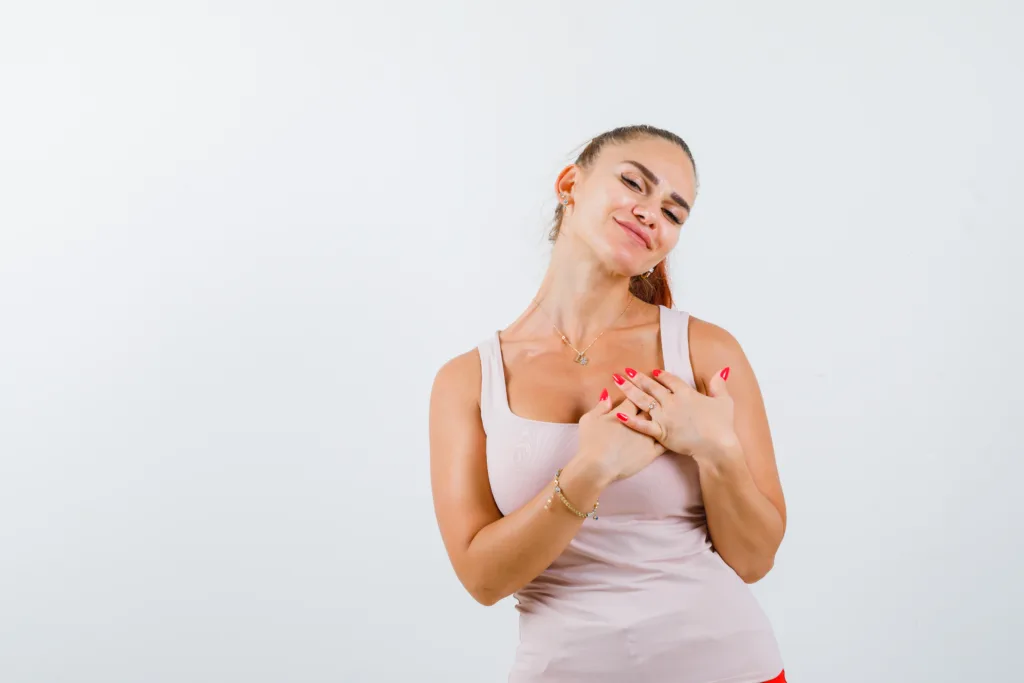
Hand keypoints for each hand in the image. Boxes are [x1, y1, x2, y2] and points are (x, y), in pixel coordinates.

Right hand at [575, 387, 666, 482]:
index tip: (640, 385)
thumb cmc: (591, 442)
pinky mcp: (652, 452)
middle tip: (660, 392)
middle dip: (655, 398)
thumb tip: (607, 394)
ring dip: (666, 415)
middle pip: (651, 406)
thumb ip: (601, 406)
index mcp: (624, 412)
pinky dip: (670, 436)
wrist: (598, 466)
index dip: (638, 389)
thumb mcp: (590, 420)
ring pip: (661, 421)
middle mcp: (639, 421)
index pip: (635, 396)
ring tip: (671, 410)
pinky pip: (665, 442)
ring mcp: (648, 436)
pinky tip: (675, 433)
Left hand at [611, 367, 739, 462]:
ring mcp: (664, 417)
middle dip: (638, 378)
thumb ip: (719, 386)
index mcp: (686, 394)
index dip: (661, 375)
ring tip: (617, 381)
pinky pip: (642, 425)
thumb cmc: (722, 425)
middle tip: (626, 370)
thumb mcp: (724, 402)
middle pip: (652, 387)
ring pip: (642, 401)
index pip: (670, 380)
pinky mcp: (661, 432)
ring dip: (629, 390)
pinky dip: (630, 420)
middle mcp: (672, 402)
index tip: (653, 371)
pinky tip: (619, 414)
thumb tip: (722, 371)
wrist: (716, 446)